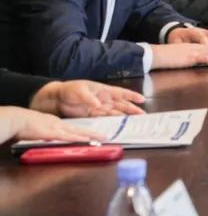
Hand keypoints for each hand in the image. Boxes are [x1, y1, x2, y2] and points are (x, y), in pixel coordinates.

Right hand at [0, 107, 105, 143]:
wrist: (17, 119)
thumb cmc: (25, 124)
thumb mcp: (40, 128)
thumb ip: (47, 133)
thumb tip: (52, 138)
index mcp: (56, 123)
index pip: (74, 128)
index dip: (85, 132)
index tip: (94, 135)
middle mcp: (59, 125)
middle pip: (80, 129)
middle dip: (93, 133)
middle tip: (105, 136)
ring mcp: (56, 128)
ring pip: (77, 132)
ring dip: (90, 136)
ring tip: (101, 138)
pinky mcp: (51, 132)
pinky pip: (67, 136)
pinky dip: (77, 138)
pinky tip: (85, 140)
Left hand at [30, 80, 144, 117]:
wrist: (56, 98)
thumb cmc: (69, 89)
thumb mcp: (79, 90)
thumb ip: (89, 97)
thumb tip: (98, 104)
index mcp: (103, 90)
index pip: (120, 93)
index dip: (131, 96)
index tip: (141, 99)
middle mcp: (104, 100)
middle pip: (121, 105)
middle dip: (132, 109)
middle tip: (142, 115)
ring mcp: (99, 108)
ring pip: (115, 113)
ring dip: (124, 117)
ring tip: (134, 122)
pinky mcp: (92, 116)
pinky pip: (105, 119)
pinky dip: (113, 122)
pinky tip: (119, 126)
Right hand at [150, 43, 207, 69]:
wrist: (156, 54)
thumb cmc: (164, 56)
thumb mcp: (177, 55)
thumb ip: (185, 56)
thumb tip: (191, 61)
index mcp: (190, 46)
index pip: (205, 46)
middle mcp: (193, 47)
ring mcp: (192, 51)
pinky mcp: (190, 57)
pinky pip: (205, 58)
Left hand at [167, 26, 207, 50]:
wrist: (176, 32)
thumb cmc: (176, 39)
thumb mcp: (175, 43)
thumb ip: (181, 48)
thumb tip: (186, 55)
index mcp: (191, 32)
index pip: (200, 35)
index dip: (204, 42)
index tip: (207, 50)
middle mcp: (201, 31)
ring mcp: (206, 32)